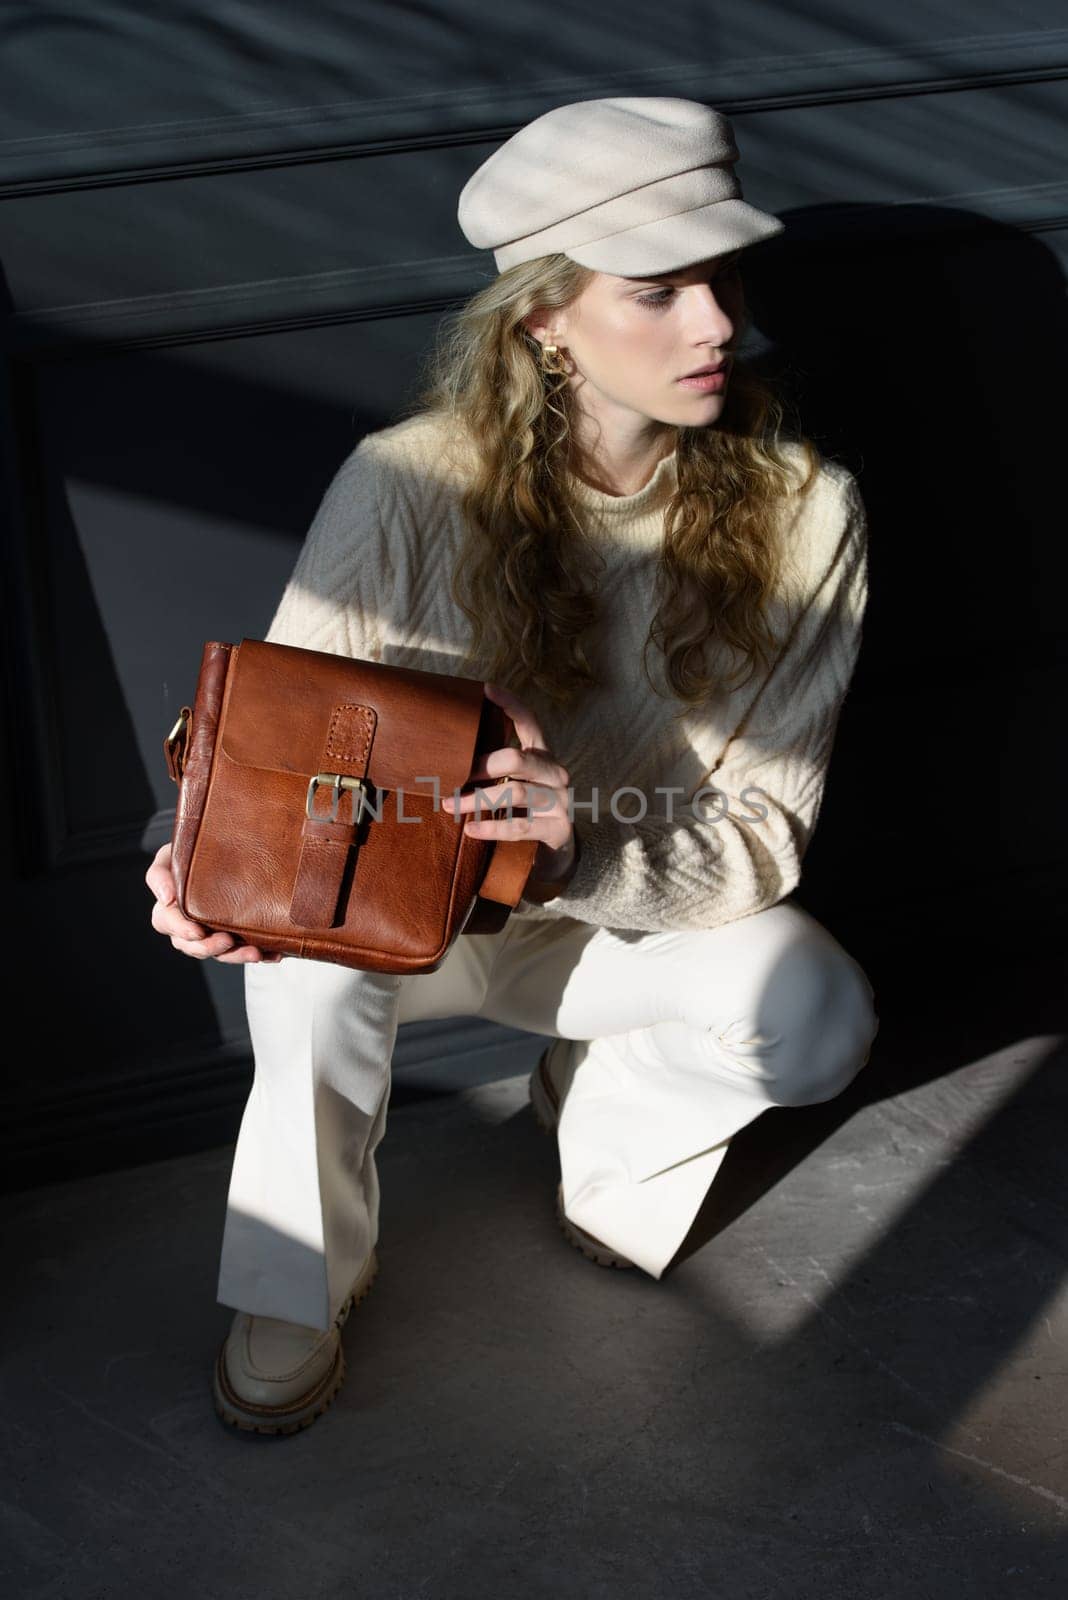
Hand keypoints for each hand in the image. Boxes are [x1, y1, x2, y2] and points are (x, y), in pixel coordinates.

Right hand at [145, 841, 281, 963]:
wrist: (221, 853)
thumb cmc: (187, 855)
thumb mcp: (168, 857)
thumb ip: (159, 874)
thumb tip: (166, 897)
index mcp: (169, 910)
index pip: (167, 924)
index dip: (181, 930)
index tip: (197, 932)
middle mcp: (189, 928)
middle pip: (193, 947)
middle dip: (210, 947)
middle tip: (227, 940)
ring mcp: (213, 935)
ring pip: (220, 954)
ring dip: (236, 956)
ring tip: (255, 952)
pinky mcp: (236, 938)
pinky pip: (247, 951)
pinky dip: (262, 954)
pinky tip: (275, 954)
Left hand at [442, 682, 575, 882]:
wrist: (555, 851)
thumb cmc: (525, 811)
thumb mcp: (515, 782)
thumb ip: (495, 768)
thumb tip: (446, 755)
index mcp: (542, 755)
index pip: (529, 721)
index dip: (510, 704)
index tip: (485, 690)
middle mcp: (554, 773)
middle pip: (516, 759)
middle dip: (481, 766)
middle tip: (453, 775)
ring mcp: (559, 800)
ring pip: (515, 792)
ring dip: (478, 799)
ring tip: (450, 805)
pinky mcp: (557, 827)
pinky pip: (520, 826)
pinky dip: (491, 827)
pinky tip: (470, 829)